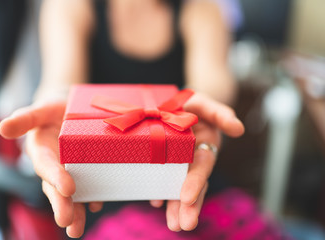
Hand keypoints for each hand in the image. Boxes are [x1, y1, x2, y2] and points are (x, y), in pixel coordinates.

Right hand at [0, 101, 102, 237]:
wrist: (70, 109)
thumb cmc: (53, 111)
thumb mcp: (41, 110)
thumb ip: (25, 119)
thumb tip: (4, 128)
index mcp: (41, 151)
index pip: (47, 166)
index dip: (55, 177)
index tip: (68, 189)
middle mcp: (54, 165)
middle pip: (56, 188)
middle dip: (62, 205)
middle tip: (69, 223)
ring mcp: (70, 170)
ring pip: (71, 194)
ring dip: (75, 210)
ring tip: (76, 229)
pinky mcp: (85, 171)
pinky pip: (88, 187)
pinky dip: (93, 196)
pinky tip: (96, 204)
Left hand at [150, 93, 244, 230]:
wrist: (176, 104)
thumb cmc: (194, 105)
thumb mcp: (207, 105)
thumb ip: (221, 114)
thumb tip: (238, 129)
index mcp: (204, 147)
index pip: (201, 168)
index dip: (196, 182)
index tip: (187, 198)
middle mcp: (192, 159)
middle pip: (191, 185)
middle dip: (188, 206)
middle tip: (181, 226)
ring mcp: (177, 164)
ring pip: (177, 187)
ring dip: (175, 206)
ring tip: (173, 225)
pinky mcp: (162, 163)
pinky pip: (161, 179)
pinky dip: (158, 191)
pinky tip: (154, 202)